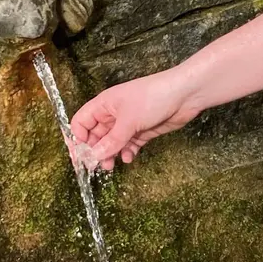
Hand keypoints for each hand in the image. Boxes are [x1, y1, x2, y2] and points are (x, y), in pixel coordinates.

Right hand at [71, 67, 201, 170]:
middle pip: (96, 135)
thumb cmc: (153, 98)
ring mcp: (129, 122)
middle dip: (94, 150)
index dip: (77, 138)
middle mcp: (114, 113)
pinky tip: (129, 157)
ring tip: (111, 166)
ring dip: (110, 154)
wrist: (185, 95)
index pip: (82, 121)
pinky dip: (127, 152)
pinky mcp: (143, 130)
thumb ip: (111, 140)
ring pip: (112, 142)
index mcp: (105, 104)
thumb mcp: (128, 120)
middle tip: (96, 166)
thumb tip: (94, 156)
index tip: (79, 155)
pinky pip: (129, 144)